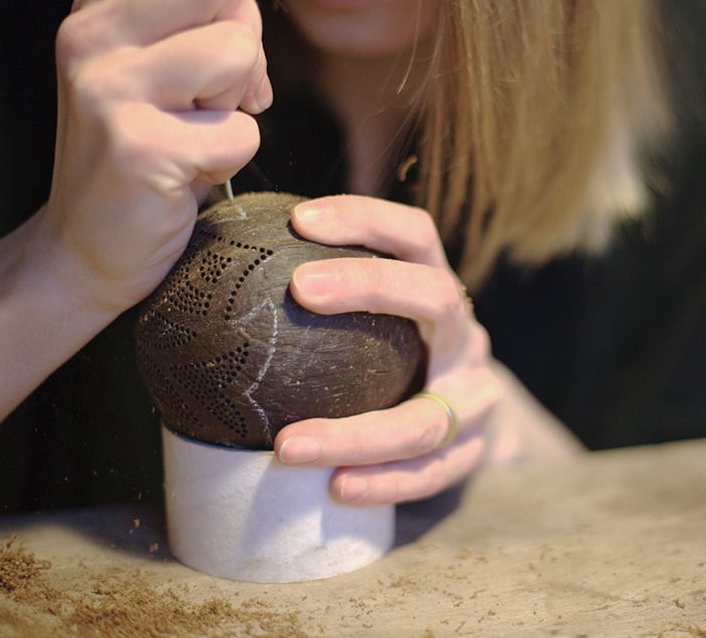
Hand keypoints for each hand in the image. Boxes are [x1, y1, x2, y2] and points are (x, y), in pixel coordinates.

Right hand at [39, 0, 269, 314]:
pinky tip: (190, 172)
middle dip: (243, 41)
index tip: (214, 27)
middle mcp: (92, 34)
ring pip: (238, 50)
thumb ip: (203, 15)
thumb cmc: (145, 150)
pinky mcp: (139, 147)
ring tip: (195, 131)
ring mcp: (109, 88)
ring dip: (237, 103)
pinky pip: (243, 132)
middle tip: (210, 94)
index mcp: (100, 4)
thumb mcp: (162, 66)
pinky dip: (232, 158)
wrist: (87, 246)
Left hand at [274, 195, 502, 505]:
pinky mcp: (473, 453)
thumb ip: (332, 298)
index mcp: (441, 291)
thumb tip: (227, 271)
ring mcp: (478, 397)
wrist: (475, 419)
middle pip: (435, 297)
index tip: (300, 220)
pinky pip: (431, 473)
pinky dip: (383, 482)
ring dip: (356, 434)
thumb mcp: (385, 319)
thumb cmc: (402, 359)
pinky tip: (335, 488)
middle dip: (369, 285)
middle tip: (297, 290)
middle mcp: (466, 337)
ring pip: (427, 417)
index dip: (366, 219)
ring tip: (288, 446)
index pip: (415, 236)